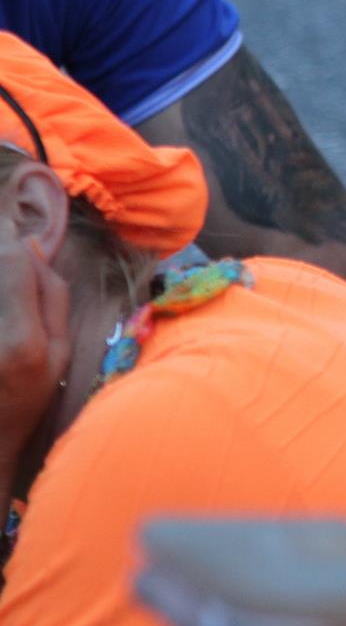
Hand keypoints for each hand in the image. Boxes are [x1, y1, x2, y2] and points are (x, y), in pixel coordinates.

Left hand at [0, 242, 69, 464]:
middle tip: (0, 240)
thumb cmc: (27, 400)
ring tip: (4, 282)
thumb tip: (33, 248)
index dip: (6, 238)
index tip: (5, 226)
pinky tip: (0, 301)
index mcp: (22, 341)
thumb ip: (51, 298)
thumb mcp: (60, 354)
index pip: (11, 265)